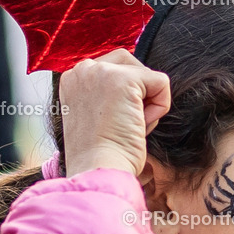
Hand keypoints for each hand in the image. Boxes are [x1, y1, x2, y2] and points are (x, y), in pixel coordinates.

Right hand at [59, 50, 170, 177]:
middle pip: (130, 63)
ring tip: (127, 126)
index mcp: (72, 79)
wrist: (97, 170)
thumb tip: (137, 88)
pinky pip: (161, 83)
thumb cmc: (99, 156)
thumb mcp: (95, 116)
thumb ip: (108, 95)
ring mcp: (101, 72)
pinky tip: (139, 125)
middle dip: (138, 95)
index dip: (124, 97)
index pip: (112, 69)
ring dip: (147, 104)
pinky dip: (159, 108)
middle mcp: (82, 70)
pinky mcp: (123, 80)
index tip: (112, 123)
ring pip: (146, 75)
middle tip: (123, 124)